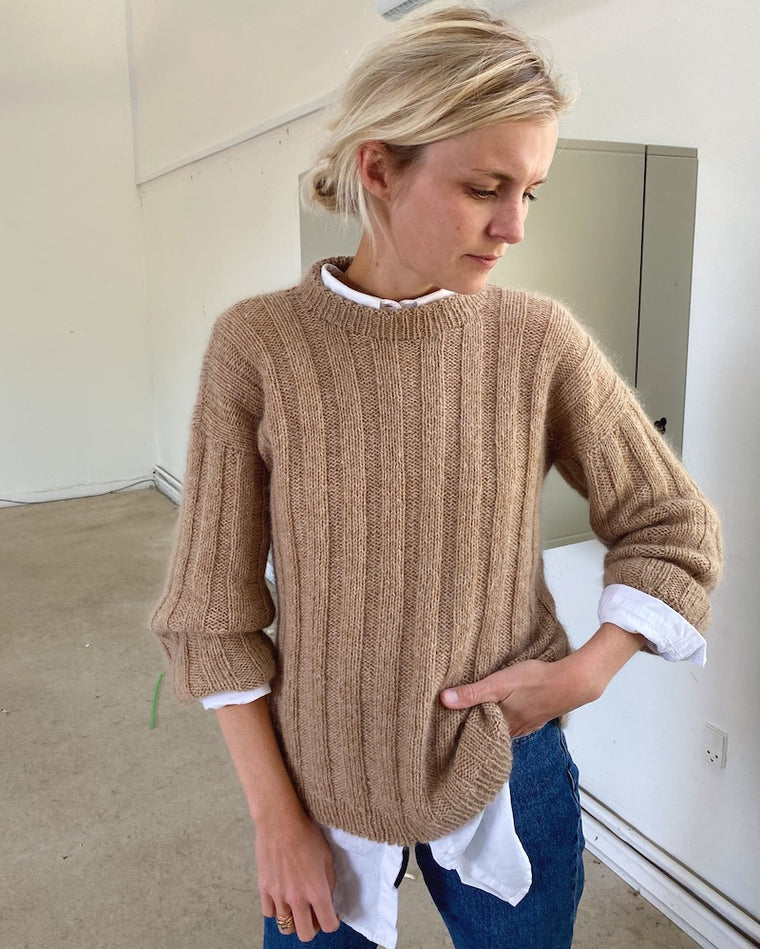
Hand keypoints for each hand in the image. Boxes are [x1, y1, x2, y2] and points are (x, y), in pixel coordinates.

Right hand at [255, 810, 339, 941]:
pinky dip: (277, 910)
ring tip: (297, 907)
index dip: (332, 923)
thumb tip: (328, 900)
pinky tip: (282, 898)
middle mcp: (297, 898)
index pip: (327, 925)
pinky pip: (270, 913)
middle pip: (305, 934)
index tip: (331, 916)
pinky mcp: (264, 889)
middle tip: (313, 915)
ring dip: (294, 921)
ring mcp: (278, 895)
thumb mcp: (327, 857)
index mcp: (317, 890)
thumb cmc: (307, 834)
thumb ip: (328, 883)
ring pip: (286, 928)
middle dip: (312, 928)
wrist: (280, 821)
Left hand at [440, 623, 645, 736]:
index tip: (442, 730)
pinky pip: (515, 724)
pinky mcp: (536, 718)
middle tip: (453, 726)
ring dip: (488, 726)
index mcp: (501, 724)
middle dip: (473, 730)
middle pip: (488, 734)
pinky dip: (504, 721)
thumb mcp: (499, 683)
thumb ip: (472, 693)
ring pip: (502, 730)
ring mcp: (527, 725)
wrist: (572, 682)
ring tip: (471, 720)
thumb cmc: (534, 680)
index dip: (459, 732)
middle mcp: (513, 730)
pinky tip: (501, 714)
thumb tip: (443, 701)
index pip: (474, 734)